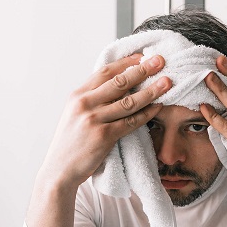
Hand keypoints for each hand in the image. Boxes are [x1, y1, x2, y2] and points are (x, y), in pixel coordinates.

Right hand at [40, 54, 171, 192]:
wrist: (59, 170)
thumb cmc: (71, 143)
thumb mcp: (75, 114)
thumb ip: (92, 99)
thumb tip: (118, 85)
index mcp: (78, 95)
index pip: (105, 71)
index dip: (126, 62)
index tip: (143, 56)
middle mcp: (84, 103)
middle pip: (119, 82)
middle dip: (142, 69)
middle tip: (160, 60)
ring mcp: (94, 119)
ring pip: (129, 101)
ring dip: (151, 91)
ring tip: (167, 82)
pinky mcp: (103, 136)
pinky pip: (131, 122)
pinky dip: (147, 114)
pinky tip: (158, 107)